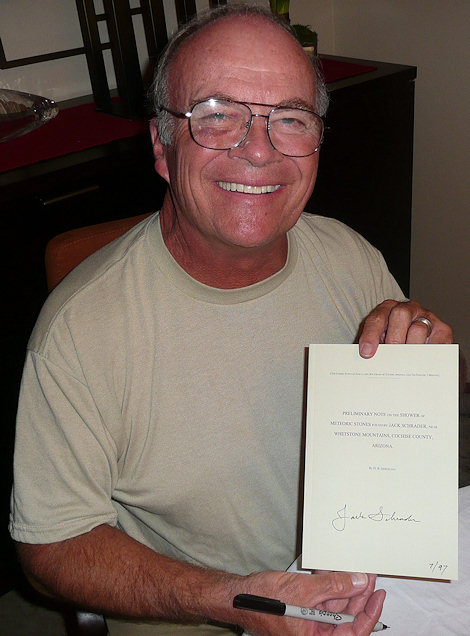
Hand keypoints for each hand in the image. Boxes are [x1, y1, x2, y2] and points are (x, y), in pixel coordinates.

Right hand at [235, 570, 384, 634]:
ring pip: (334, 605)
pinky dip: (327, 585)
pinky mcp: (301, 610)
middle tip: (367, 575)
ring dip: (342, 587)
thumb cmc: (263, 601)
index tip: (378, 593)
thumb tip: (358, 582)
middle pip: (346, 616)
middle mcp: (314, 633)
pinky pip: (320, 598)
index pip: (355, 630)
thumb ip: (334, 586)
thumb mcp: (303, 591)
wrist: (237, 595)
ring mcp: (308, 622)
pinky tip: (331, 571)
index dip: (370, 612)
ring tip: (352, 569)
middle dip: (358, 595)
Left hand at [358, 299, 452, 357]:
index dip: (371, 335)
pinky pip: (436, 342)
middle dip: (394, 339)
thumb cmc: (393, 344)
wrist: (417, 346)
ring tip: (405, 363)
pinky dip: (427, 355)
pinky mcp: (443, 330)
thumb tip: (370, 358)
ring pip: (419, 328)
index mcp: (387, 309)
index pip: (378, 317)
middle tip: (391, 358)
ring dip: (410, 348)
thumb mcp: (381, 342)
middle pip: (400, 315)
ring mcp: (427, 317)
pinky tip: (420, 364)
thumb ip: (376, 347)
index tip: (367, 353)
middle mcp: (408, 308)